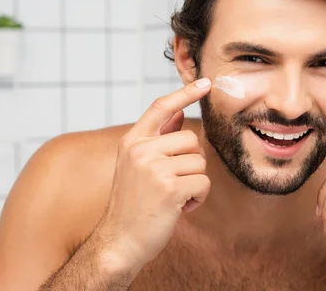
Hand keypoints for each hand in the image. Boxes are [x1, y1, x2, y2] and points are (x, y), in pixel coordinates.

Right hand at [96, 78, 212, 272]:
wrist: (119, 242)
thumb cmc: (132, 204)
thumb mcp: (137, 165)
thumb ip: (158, 138)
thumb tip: (179, 113)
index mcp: (131, 142)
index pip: (160, 107)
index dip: (185, 93)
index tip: (206, 82)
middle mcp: (140, 151)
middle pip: (191, 140)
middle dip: (191, 163)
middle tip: (173, 182)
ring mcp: (154, 169)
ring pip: (199, 163)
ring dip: (194, 183)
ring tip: (173, 197)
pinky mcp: (169, 189)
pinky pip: (203, 183)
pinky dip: (198, 198)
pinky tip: (179, 208)